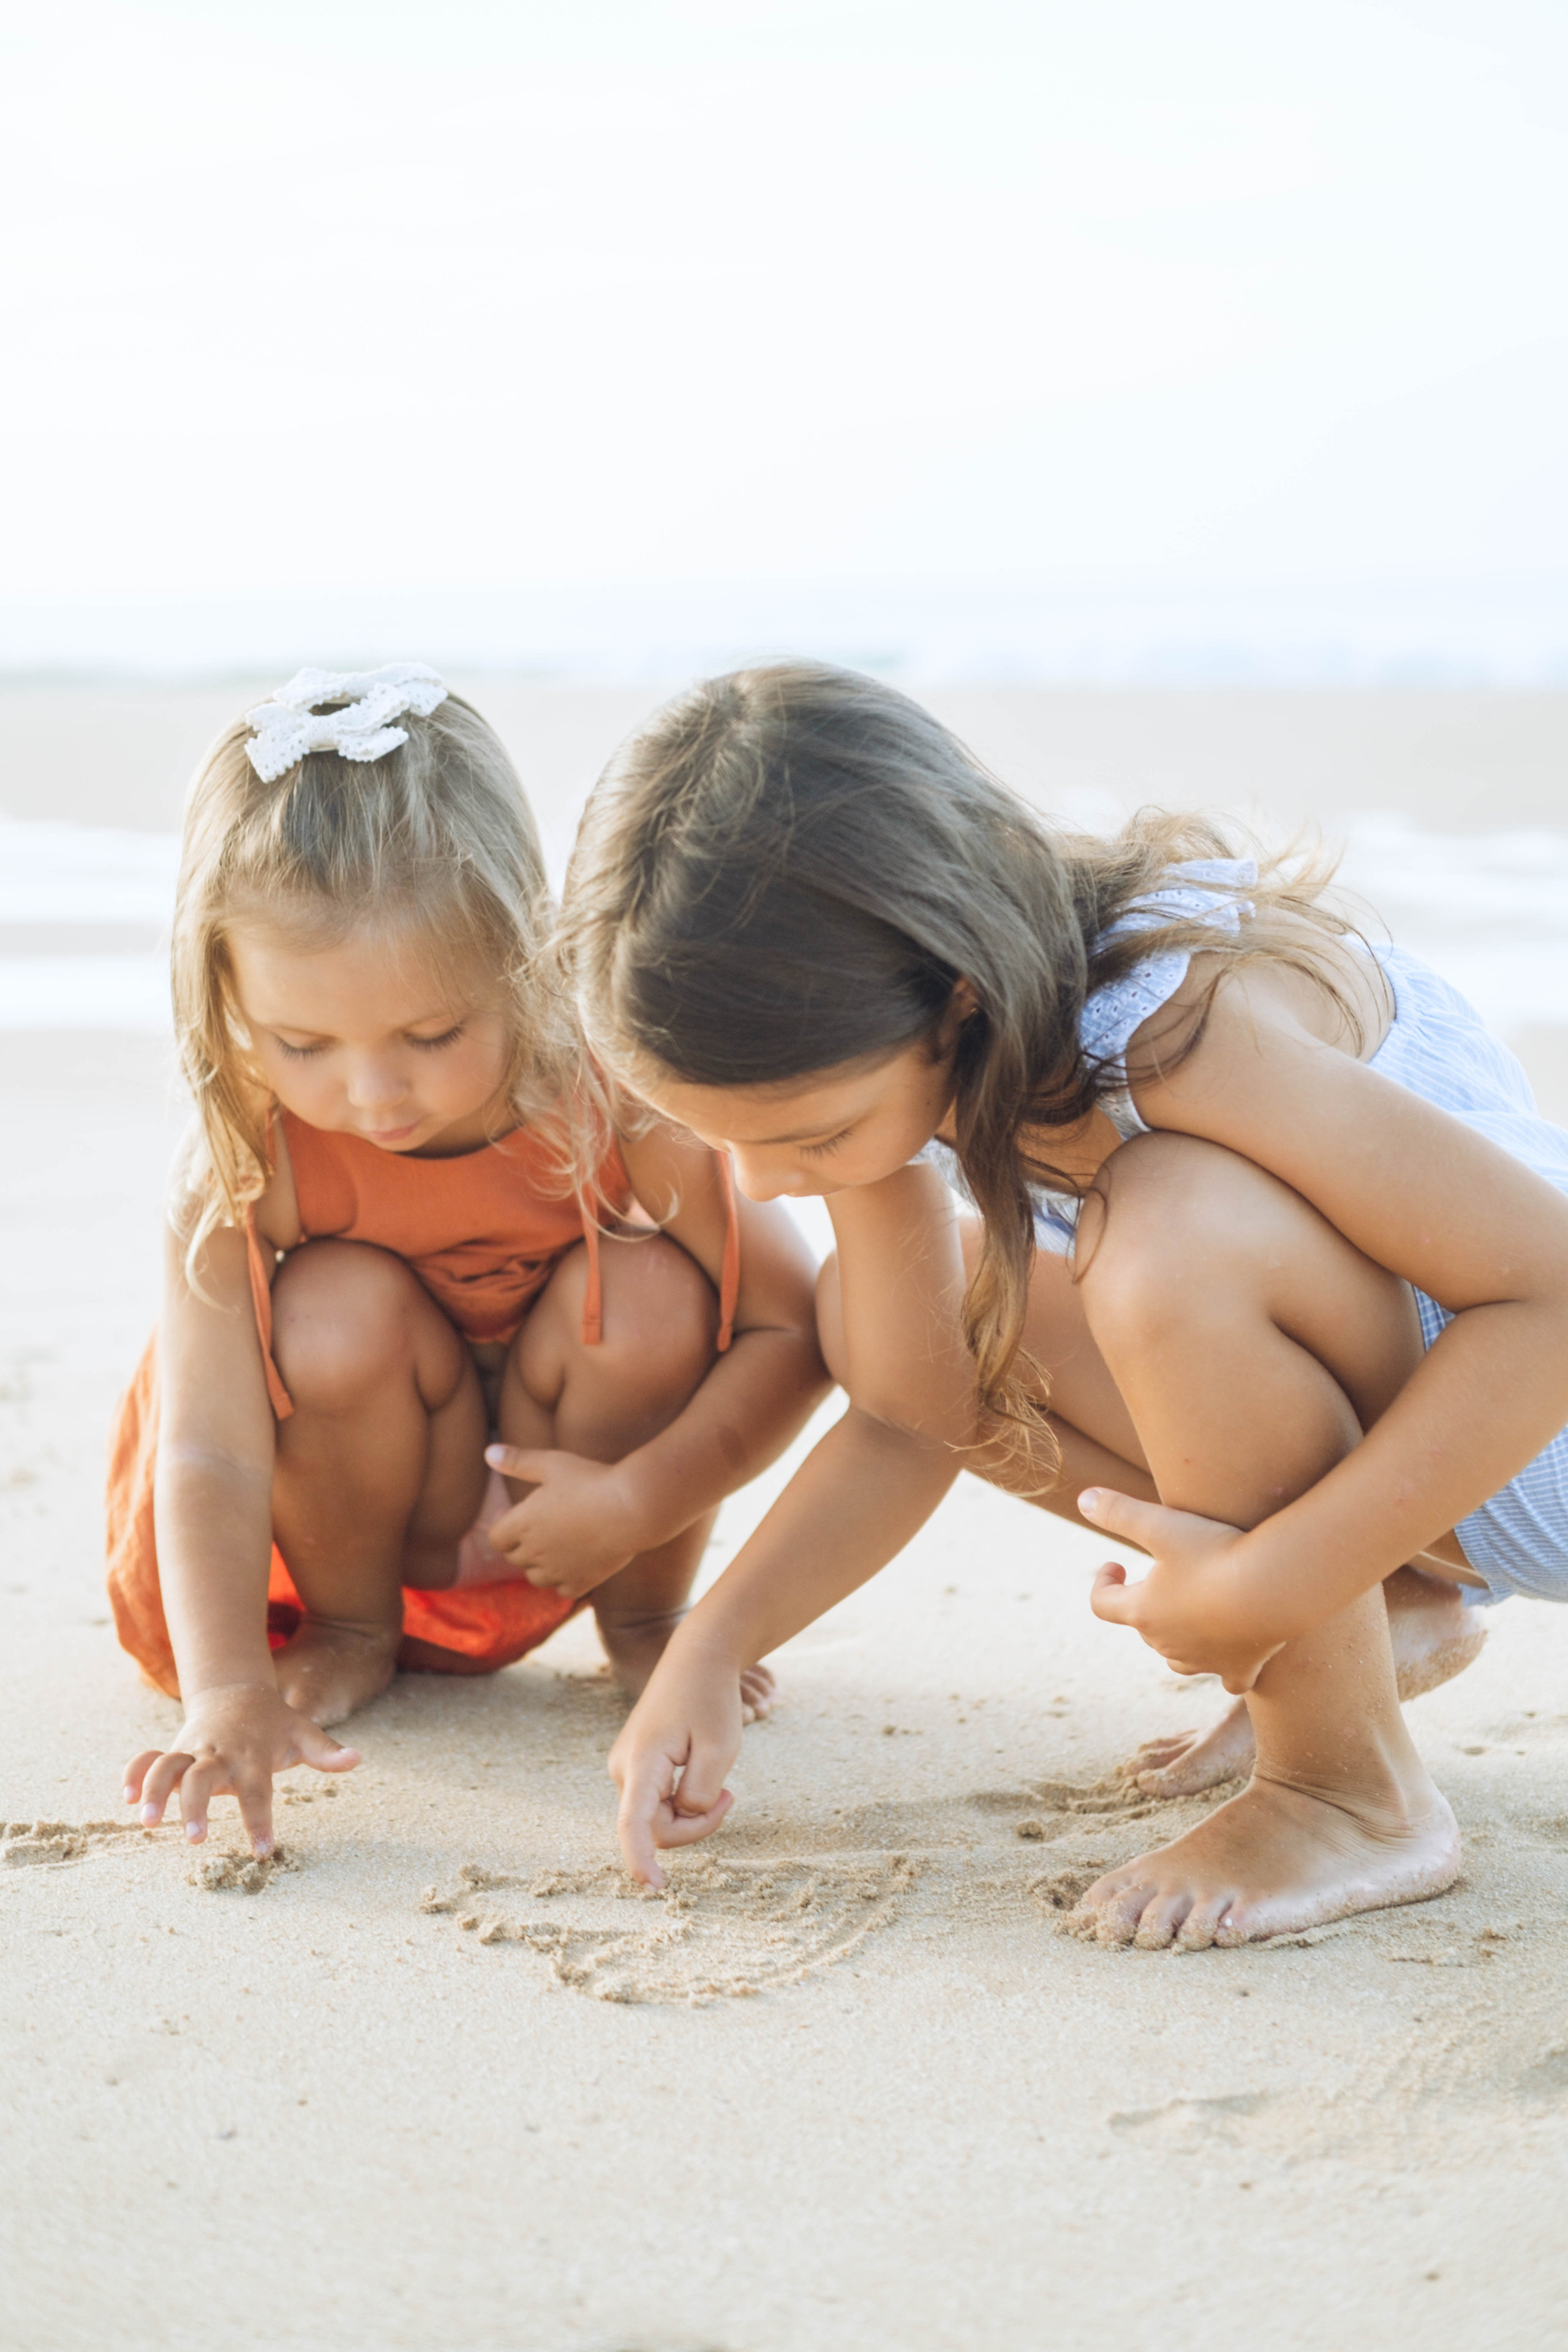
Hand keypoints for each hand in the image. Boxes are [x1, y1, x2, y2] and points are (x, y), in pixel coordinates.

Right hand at [122, 1682, 358, 1856]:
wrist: (238, 1691)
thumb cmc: (274, 1723)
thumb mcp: (303, 1732)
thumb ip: (327, 1751)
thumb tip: (358, 1758)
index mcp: (252, 1756)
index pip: (258, 1792)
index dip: (260, 1820)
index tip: (263, 1850)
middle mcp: (219, 1754)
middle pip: (202, 1778)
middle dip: (195, 1807)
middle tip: (195, 1839)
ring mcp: (192, 1751)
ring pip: (167, 1766)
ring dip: (154, 1791)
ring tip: (147, 1823)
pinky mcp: (173, 1749)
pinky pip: (146, 1759)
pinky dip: (133, 1774)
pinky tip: (123, 1798)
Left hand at [482, 1444, 645, 1599]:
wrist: (633, 1507)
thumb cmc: (592, 1480)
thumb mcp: (553, 1463)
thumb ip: (518, 1461)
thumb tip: (489, 1452)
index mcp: (523, 1524)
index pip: (496, 1538)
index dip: (504, 1527)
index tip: (520, 1514)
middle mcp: (535, 1552)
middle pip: (514, 1558)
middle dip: (521, 1544)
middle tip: (542, 1526)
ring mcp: (558, 1571)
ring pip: (535, 1577)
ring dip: (540, 1564)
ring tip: (558, 1545)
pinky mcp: (581, 1582)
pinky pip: (562, 1589)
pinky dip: (565, 1579)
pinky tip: (578, 1561)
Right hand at [607, 1644, 743, 1887]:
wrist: (697, 1660)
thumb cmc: (710, 1699)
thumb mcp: (720, 1747)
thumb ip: (701, 1794)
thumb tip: (684, 1816)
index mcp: (641, 1763)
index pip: (633, 1823)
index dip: (640, 1860)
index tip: (654, 1887)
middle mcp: (623, 1770)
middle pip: (657, 1828)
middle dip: (697, 1825)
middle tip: (731, 1796)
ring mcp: (627, 1770)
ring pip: (659, 1819)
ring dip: (693, 1812)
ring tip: (721, 1781)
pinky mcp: (637, 1769)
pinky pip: (659, 1804)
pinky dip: (686, 1801)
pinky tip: (702, 1772)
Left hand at [1079, 1488, 1284, 1693]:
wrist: (1273, 1587)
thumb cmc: (1214, 1553)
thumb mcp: (1162, 1524)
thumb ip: (1119, 1512)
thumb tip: (1083, 1499)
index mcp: (1143, 1612)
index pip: (1103, 1604)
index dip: (1103, 1583)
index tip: (1115, 1563)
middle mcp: (1168, 1644)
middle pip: (1143, 1628)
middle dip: (1145, 1604)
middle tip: (1161, 1576)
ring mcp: (1205, 1661)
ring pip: (1178, 1659)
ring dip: (1176, 1638)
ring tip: (1188, 1614)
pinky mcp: (1241, 1669)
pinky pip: (1228, 1679)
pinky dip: (1225, 1669)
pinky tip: (1231, 1656)